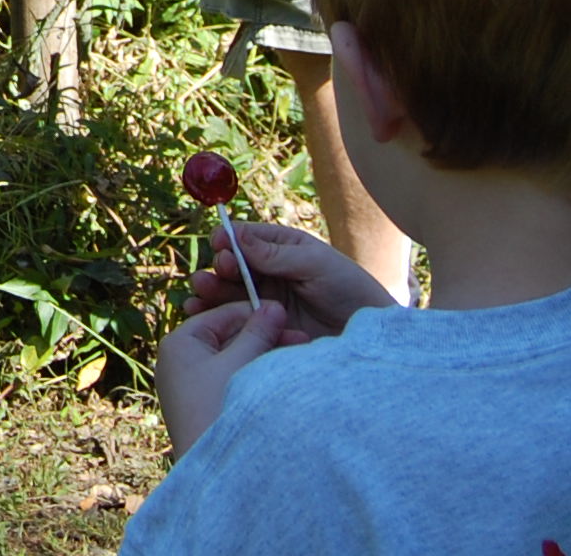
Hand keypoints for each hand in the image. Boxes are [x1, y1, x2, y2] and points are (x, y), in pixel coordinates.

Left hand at [154, 298, 290, 458]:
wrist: (211, 468)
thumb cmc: (217, 408)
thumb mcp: (240, 364)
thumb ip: (257, 333)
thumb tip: (273, 306)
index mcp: (180, 343)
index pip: (222, 315)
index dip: (255, 313)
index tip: (286, 315)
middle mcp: (180, 360)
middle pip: (229, 337)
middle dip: (265, 337)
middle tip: (302, 338)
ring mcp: (192, 383)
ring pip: (235, 359)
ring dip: (264, 356)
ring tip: (299, 355)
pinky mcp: (205, 403)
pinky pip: (233, 379)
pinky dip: (255, 375)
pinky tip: (282, 375)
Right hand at [186, 220, 396, 340]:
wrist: (370, 337)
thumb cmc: (350, 290)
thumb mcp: (316, 264)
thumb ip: (275, 253)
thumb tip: (235, 234)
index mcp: (281, 250)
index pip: (245, 240)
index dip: (228, 242)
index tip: (220, 247)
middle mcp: (268, 274)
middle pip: (231, 268)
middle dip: (217, 270)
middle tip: (210, 277)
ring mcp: (265, 303)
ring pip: (228, 294)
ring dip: (211, 292)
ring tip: (200, 295)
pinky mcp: (265, 330)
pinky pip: (237, 322)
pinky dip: (218, 319)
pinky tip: (203, 316)